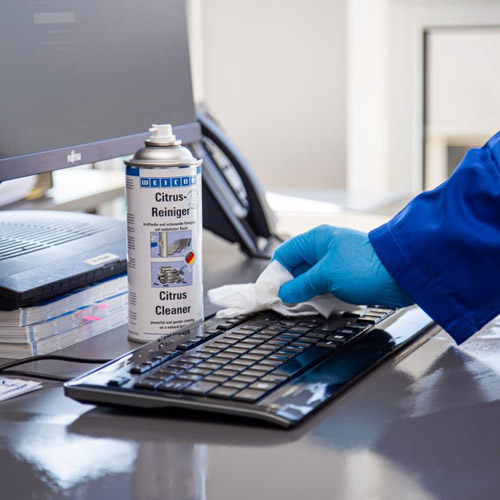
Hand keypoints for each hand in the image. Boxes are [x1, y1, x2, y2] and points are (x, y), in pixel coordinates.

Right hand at [273, 225, 413, 307]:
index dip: (275, 274)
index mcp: (315, 240)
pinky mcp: (347, 275)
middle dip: (291, 286)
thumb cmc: (365, 266)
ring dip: (307, 293)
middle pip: (296, 268)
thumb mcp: (325, 276)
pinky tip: (321, 305)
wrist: (402, 273)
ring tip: (305, 306)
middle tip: (286, 303)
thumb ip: (301, 286)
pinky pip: (326, 286)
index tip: (269, 292)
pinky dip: (321, 296)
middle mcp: (324, 249)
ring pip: (311, 279)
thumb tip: (284, 293)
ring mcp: (336, 262)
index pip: (284, 255)